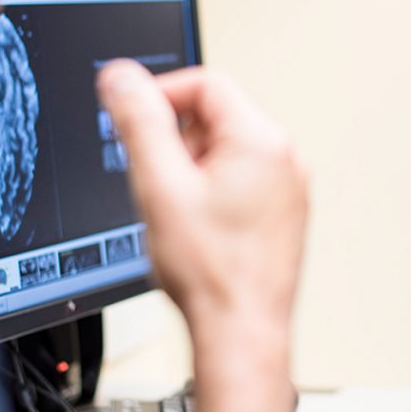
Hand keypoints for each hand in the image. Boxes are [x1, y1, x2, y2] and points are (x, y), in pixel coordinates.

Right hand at [96, 61, 306, 329]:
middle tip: (159, 185)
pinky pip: (239, 181)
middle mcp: (285, 160)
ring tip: (179, 216)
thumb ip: (140, 124)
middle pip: (216, 118)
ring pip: (224, 152)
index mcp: (263, 142)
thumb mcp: (159, 187)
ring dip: (191, 171)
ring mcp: (288, 189)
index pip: (206, 84)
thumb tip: (122, 78)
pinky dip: (210, 194)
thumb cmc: (210, 273)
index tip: (133, 124)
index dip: (160, 97)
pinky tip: (198, 231)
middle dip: (176, 143)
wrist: (240, 333)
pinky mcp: (282, 214)